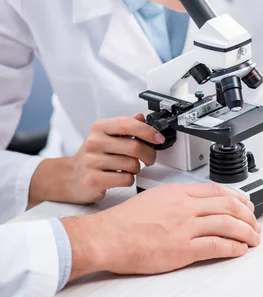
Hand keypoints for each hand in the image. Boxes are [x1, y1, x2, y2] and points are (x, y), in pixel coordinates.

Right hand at [29, 114, 162, 205]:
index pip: (127, 124)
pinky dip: (129, 179)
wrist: (70, 177)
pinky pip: (125, 179)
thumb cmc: (93, 156)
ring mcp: (92, 161)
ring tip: (129, 168)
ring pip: (132, 165)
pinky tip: (121, 177)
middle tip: (150, 158)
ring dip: (137, 169)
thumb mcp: (107, 136)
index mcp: (99, 128)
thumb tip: (141, 117)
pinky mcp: (93, 179)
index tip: (158, 138)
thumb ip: (125, 126)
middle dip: (149, 155)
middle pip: (134, 147)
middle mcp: (94, 142)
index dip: (147, 131)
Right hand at [62, 183, 260, 279]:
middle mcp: (184, 207)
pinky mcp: (182, 249)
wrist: (108, 236)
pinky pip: (216, 246)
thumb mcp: (152, 198)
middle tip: (255, 223)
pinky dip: (233, 247)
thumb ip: (175, 200)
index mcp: (177, 192)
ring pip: (227, 224)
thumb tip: (192, 206)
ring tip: (253, 238)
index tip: (245, 203)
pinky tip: (239, 250)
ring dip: (246, 232)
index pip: (216, 191)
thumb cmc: (124, 221)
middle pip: (227, 205)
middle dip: (247, 215)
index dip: (237, 197)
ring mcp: (185, 227)